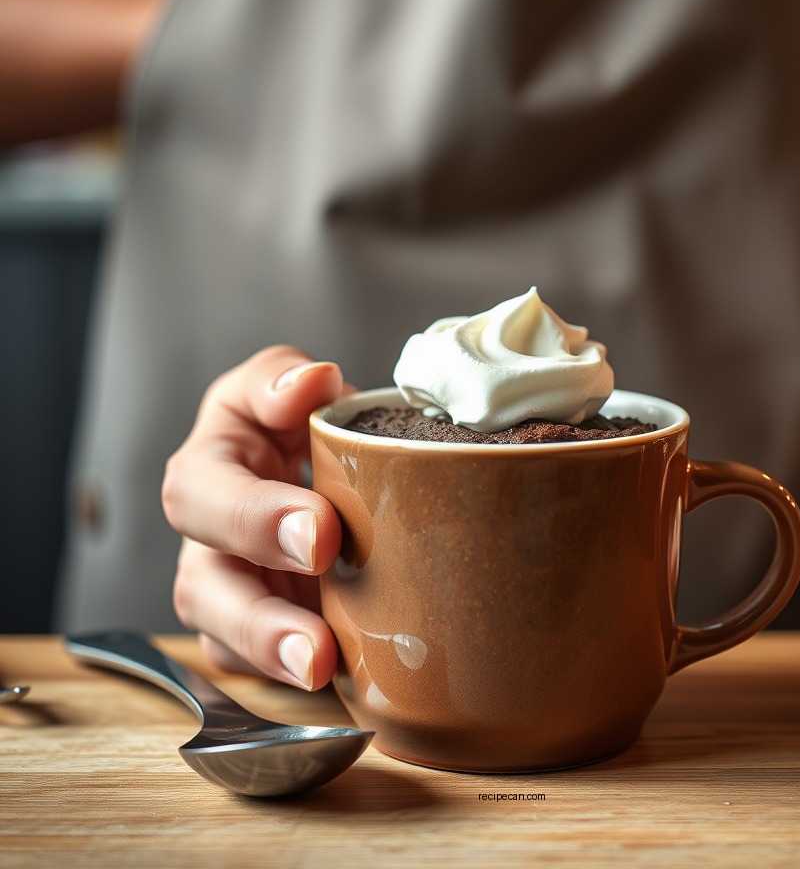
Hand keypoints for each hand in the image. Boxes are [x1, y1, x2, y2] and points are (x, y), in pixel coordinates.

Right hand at [164, 346, 354, 688]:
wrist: (326, 466)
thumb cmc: (297, 422)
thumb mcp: (284, 386)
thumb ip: (285, 379)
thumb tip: (312, 381)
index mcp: (210, 465)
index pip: (202, 491)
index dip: (253, 516)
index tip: (322, 532)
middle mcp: (208, 539)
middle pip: (202, 586)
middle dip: (257, 615)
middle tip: (317, 638)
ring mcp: (228, 591)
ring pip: (227, 640)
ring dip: (273, 659)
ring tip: (321, 669)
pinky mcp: (256, 633)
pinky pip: (261, 670)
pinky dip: (295, 674)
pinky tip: (342, 676)